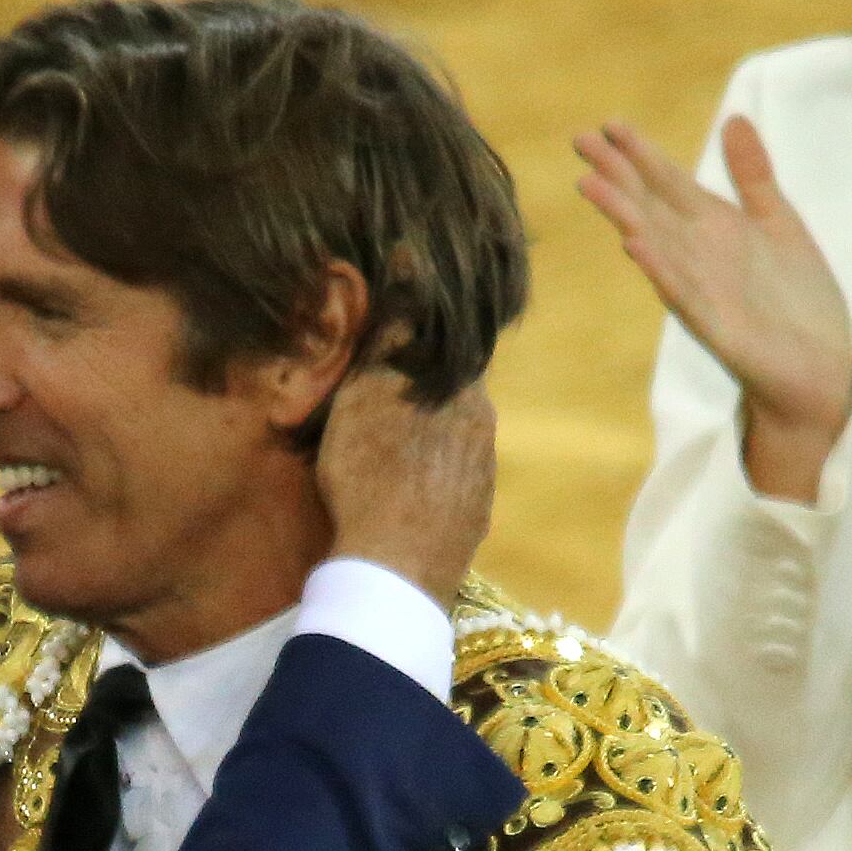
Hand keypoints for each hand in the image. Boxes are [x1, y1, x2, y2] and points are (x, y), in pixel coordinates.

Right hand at [314, 358, 498, 603]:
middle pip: (453, 397)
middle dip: (424, 397)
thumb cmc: (371, 473)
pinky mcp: (477, 516)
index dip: (417, 352)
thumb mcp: (365, 394)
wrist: (396, 567)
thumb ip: (391, 340)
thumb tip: (412, 283)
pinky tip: (405, 495)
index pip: (448, 353)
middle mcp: (485, 428)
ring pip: (456, 441)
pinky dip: (433, 482)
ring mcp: (485, 475)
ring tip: (389, 458)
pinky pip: (454, 484)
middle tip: (381, 409)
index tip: (391, 358)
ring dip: (430, 441)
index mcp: (466, 391)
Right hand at [571, 115, 851, 501]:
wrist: (821, 370)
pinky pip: (682, 294)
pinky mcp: (717, 327)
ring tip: (591, 184)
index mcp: (715, 229)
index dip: (642, 154)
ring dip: (624, 216)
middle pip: (651, 208)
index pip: (669, 183)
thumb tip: (734, 118)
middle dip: (618, 175)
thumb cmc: (798, 302)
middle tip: (580, 140)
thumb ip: (754, 176)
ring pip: (656, 246)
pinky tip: (635, 245)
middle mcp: (699, 256)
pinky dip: (659, 269)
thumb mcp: (780, 225)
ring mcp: (703, 291)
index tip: (610, 123)